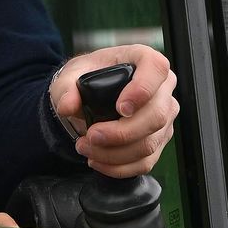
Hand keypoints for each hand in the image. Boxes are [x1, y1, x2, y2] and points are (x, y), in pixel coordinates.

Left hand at [50, 45, 177, 178]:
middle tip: (91, 136)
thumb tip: (67, 106)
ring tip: (85, 148)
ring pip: (150, 143)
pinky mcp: (157, 139)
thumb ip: (65, 88)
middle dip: (121, 132)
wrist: (87, 95)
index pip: (156, 68)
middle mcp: (161, 88)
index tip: (121, 108)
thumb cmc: (86, 78)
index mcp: (142, 60)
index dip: (143, 90)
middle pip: (157, 115)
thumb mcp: (70, 75)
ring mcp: (163, 116)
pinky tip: (96, 161)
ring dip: (115, 153)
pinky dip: (119, 167)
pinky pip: (146, 161)